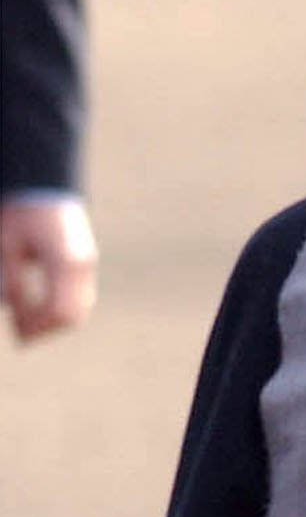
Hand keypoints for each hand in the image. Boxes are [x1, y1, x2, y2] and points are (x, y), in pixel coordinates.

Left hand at [1, 195, 98, 341]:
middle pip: (72, 315)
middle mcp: (82, 265)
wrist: (42, 181)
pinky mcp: (85, 261)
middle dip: (46, 329)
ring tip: (27, 321)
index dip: (37, 326)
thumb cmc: (21, 210)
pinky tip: (39, 306)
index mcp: (64, 262)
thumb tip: (10, 310)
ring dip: (55, 320)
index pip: (57, 310)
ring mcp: (87, 263)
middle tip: (21, 335)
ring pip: (79, 309)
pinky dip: (62, 307)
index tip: (17, 334)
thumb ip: (11, 278)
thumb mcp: (8, 244)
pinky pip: (80, 297)